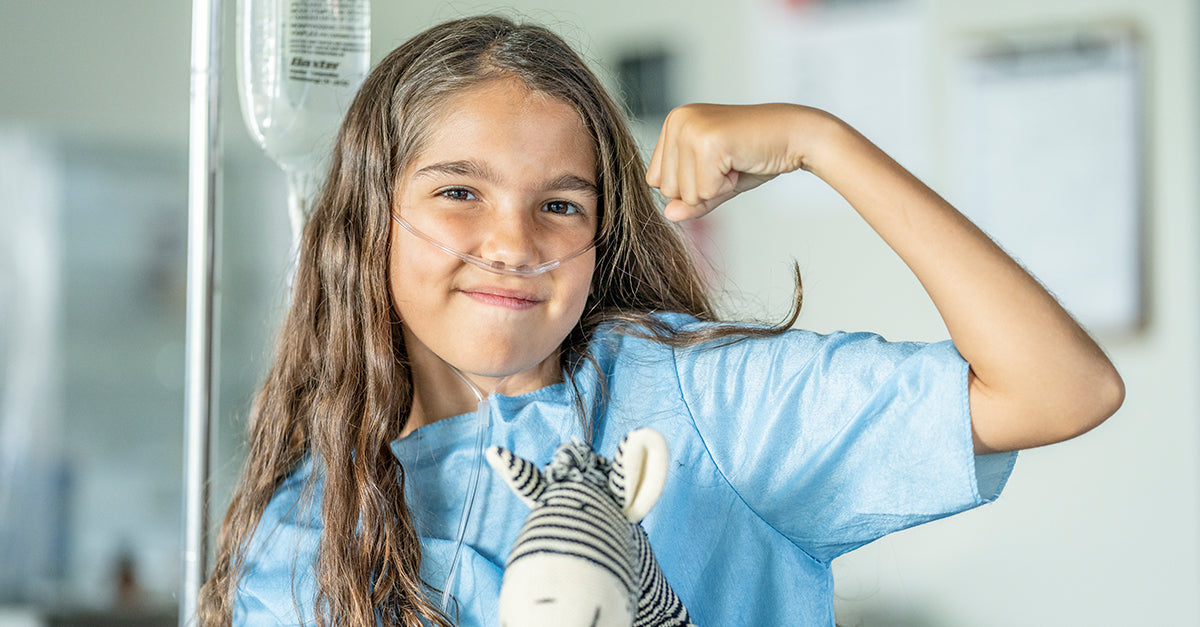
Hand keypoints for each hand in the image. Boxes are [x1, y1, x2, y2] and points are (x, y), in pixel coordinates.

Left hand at [645, 103, 826, 220]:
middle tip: (729, 163)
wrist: (795, 136)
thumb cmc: (756, 155)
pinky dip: (726, 186)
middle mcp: (677, 121)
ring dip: (715, 187)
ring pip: (685, 193)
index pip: (656, 180)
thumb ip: (691, 199)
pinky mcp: (708, 142)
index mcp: (673, 123)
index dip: (690, 185)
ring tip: (734, 162)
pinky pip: (705, 191)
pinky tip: (740, 162)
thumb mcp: (716, 182)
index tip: (717, 164)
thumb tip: (668, 215)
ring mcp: (690, 129)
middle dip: (701, 188)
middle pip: (667, 189)